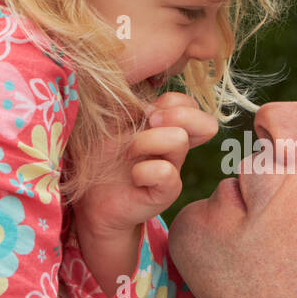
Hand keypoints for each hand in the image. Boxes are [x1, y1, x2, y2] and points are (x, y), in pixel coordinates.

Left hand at [71, 92, 216, 295]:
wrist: (91, 200)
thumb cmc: (100, 156)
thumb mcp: (111, 122)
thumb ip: (129, 104)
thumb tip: (144, 97)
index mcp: (166, 127)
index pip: (190, 104)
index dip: (170, 101)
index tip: (141, 111)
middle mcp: (176, 148)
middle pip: (206, 122)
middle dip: (175, 114)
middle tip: (147, 123)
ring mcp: (173, 170)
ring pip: (179, 139)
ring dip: (147, 141)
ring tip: (129, 152)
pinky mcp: (165, 193)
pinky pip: (166, 172)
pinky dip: (145, 170)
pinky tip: (133, 176)